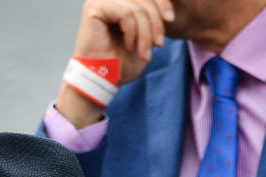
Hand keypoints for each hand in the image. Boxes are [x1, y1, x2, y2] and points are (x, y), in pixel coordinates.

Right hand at [55, 0, 173, 127]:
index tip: (170, 19)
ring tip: (144, 53)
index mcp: (122, 1)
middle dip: (156, 23)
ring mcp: (101, 0)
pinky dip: (132, 32)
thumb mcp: (145, 38)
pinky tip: (129, 46)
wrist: (103, 79)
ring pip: (137, 8)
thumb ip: (152, 19)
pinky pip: (125, 13)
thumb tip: (168, 9)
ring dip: (145, 33)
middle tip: (159, 44)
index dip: (162, 2)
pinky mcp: (94, 7)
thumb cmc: (122, 62)